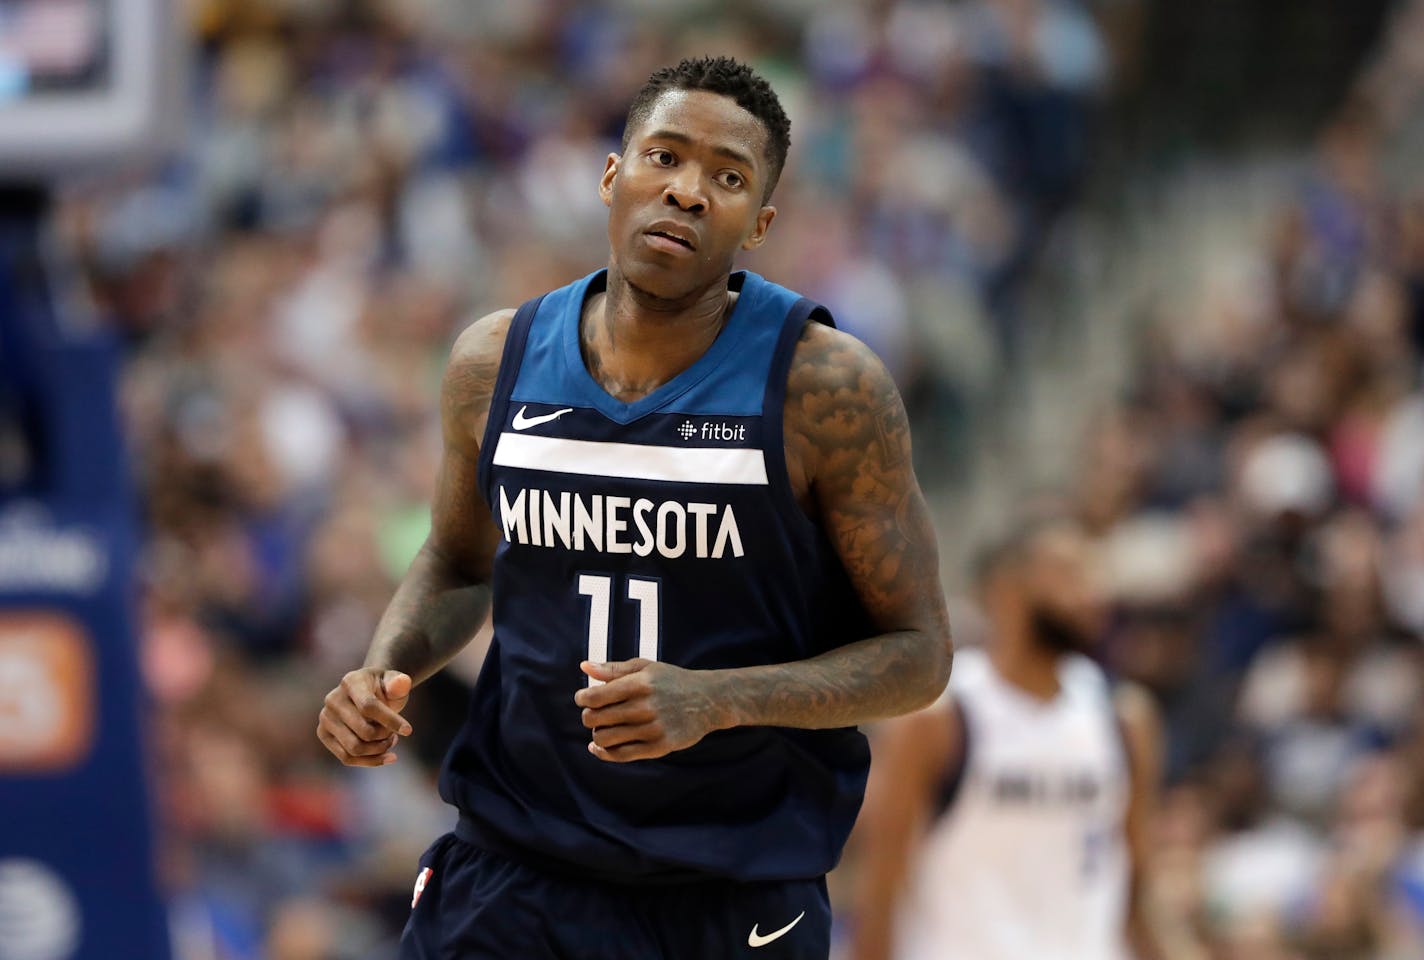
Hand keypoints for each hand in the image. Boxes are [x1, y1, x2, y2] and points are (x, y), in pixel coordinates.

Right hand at [317, 668, 412, 766]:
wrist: (369, 691)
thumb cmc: (384, 688)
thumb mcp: (395, 682)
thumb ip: (399, 683)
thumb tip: (402, 682)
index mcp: (351, 682)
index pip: (369, 707)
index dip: (390, 720)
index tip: (408, 731)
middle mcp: (333, 699)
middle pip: (363, 731)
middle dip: (385, 736)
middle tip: (395, 734)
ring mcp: (325, 718)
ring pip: (354, 749)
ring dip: (378, 750)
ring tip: (390, 741)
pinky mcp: (324, 734)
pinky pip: (346, 758)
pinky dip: (370, 761)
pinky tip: (387, 756)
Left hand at [574, 659, 726, 762]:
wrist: (709, 700)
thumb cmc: (672, 681)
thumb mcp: (645, 668)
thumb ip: (613, 669)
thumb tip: (583, 667)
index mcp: (639, 684)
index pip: (595, 697)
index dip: (582, 699)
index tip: (583, 699)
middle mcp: (645, 707)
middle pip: (596, 719)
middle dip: (588, 716)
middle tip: (594, 714)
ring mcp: (652, 729)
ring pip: (605, 739)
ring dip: (597, 734)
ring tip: (604, 727)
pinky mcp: (659, 747)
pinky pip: (621, 755)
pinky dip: (603, 753)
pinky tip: (598, 748)